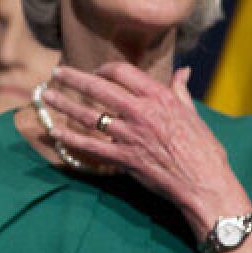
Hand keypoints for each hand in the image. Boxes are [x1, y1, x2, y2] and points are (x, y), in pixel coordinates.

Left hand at [41, 63, 250, 235]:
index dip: (105, 68)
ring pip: (88, 115)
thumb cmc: (204, 149)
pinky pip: (89, 145)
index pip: (123, 72)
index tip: (95, 71)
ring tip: (46, 95)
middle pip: (99, 88)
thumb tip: (183, 72)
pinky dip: (69, 138)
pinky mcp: (123, 158)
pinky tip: (53, 131)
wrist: (205, 184)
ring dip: (63, 104)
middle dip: (74, 78)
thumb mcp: (193, 114)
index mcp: (160, 98)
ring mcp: (129, 135)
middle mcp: (141, 112)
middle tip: (56, 73)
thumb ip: (181, 91)